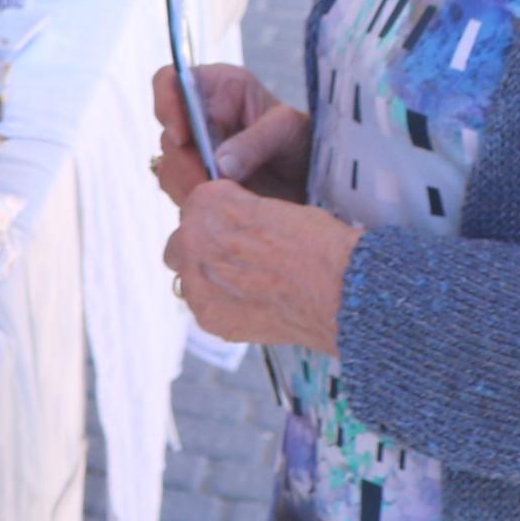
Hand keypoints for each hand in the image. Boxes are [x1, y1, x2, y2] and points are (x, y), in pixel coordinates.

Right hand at [153, 62, 307, 206]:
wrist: (310, 178)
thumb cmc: (303, 140)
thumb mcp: (288, 131)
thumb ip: (255, 142)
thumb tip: (218, 165)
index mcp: (218, 87)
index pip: (170, 81)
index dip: (166, 104)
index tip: (183, 138)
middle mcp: (199, 114)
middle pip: (168, 133)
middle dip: (188, 163)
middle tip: (213, 185)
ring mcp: (194, 148)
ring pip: (170, 165)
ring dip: (192, 185)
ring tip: (226, 200)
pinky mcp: (195, 177)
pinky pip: (178, 189)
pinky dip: (195, 201)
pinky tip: (222, 208)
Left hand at [165, 179, 358, 351]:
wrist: (338, 290)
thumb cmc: (317, 245)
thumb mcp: (271, 205)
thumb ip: (236, 212)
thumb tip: (227, 225)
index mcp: (206, 203)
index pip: (196, 207)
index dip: (219, 219)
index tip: (238, 230)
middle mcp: (191, 240)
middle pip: (181, 242)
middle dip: (202, 249)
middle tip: (238, 259)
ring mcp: (197, 282)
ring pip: (187, 277)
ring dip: (209, 278)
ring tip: (249, 285)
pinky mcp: (209, 317)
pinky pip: (204, 307)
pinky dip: (222, 306)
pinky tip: (253, 304)